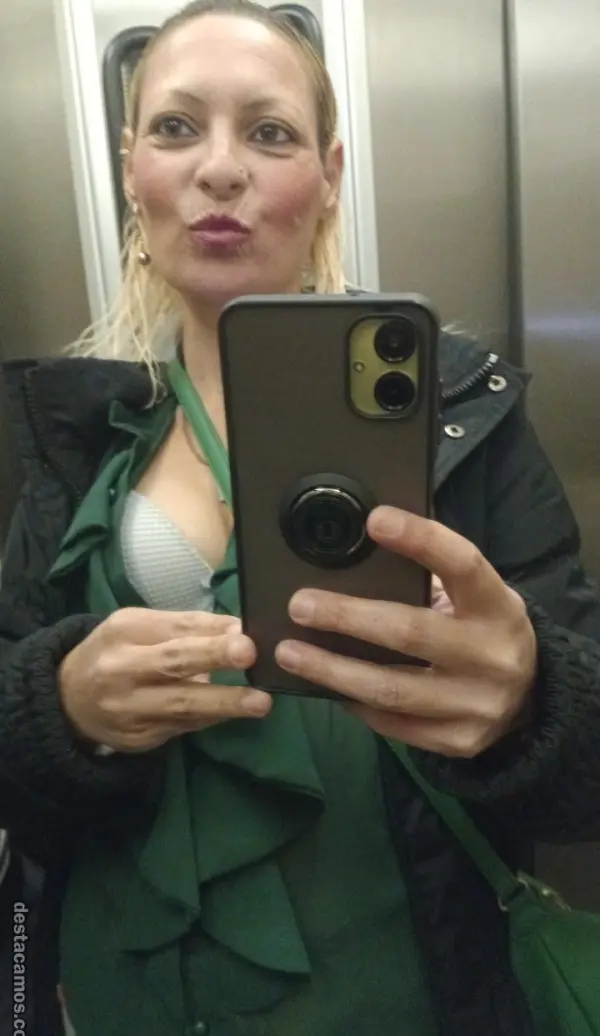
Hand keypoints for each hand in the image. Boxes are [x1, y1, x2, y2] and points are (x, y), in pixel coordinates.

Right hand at [59, 609, 270, 752]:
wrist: (69, 700)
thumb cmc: (115, 653)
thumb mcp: (139, 628)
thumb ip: (185, 628)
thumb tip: (238, 629)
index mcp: (123, 632)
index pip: (173, 627)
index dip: (210, 631)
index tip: (245, 632)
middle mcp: (122, 669)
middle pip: (172, 663)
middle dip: (213, 657)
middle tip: (250, 654)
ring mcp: (129, 709)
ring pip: (182, 705)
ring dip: (225, 703)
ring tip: (259, 702)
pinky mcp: (139, 738)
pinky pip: (183, 727)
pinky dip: (211, 718)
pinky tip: (233, 713)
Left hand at [275, 507, 536, 757]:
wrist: (530, 697)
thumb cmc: (481, 629)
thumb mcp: (473, 598)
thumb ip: (428, 578)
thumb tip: (352, 552)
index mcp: (498, 606)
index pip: (463, 564)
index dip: (420, 540)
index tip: (374, 520)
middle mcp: (493, 657)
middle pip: (411, 633)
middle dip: (348, 617)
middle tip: (300, 605)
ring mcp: (477, 706)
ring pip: (391, 690)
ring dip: (332, 670)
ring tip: (290, 653)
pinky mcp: (458, 741)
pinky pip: (392, 725)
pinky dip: (354, 703)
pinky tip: (325, 687)